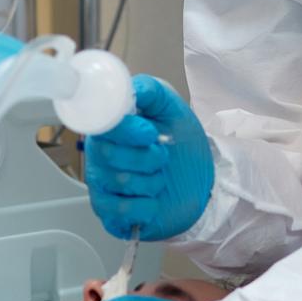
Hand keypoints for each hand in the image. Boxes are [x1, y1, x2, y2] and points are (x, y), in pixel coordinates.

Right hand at [83, 76, 214, 241]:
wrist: (201, 181)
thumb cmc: (182, 145)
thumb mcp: (172, 109)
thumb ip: (150, 91)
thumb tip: (132, 87)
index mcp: (110, 128)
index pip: (103, 126)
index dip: (129, 131)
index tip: (151, 133)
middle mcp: (100, 155)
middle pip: (109, 156)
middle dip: (147, 158)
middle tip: (162, 157)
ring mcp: (102, 185)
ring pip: (120, 183)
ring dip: (152, 182)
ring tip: (159, 178)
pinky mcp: (110, 213)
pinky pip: (120, 211)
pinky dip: (146, 207)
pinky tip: (153, 201)